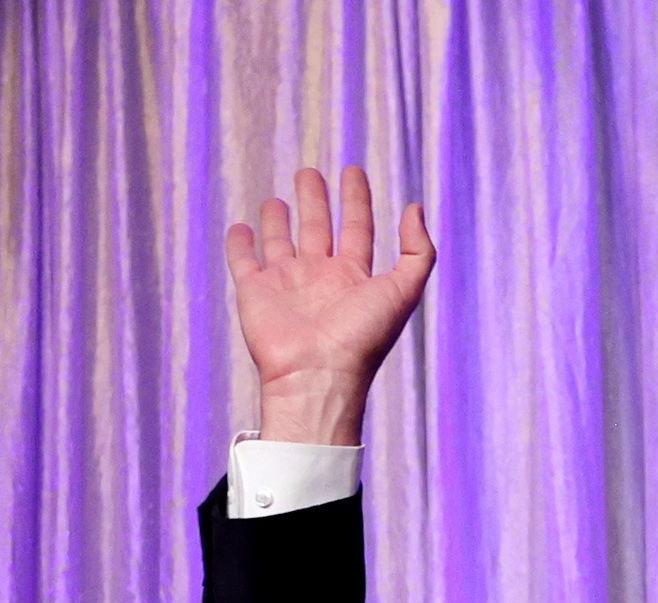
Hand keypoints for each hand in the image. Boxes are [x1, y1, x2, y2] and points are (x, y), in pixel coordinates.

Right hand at [224, 165, 434, 446]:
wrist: (317, 375)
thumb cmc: (362, 338)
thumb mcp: (403, 292)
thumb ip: (417, 252)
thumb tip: (415, 209)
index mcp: (354, 277)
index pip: (357, 227)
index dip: (356, 199)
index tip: (352, 171)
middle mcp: (320, 278)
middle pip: (317, 229)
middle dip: (314, 200)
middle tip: (308, 173)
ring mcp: (286, 284)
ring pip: (280, 243)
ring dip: (277, 221)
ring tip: (276, 202)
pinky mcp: (254, 293)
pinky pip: (244, 262)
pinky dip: (240, 244)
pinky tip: (240, 228)